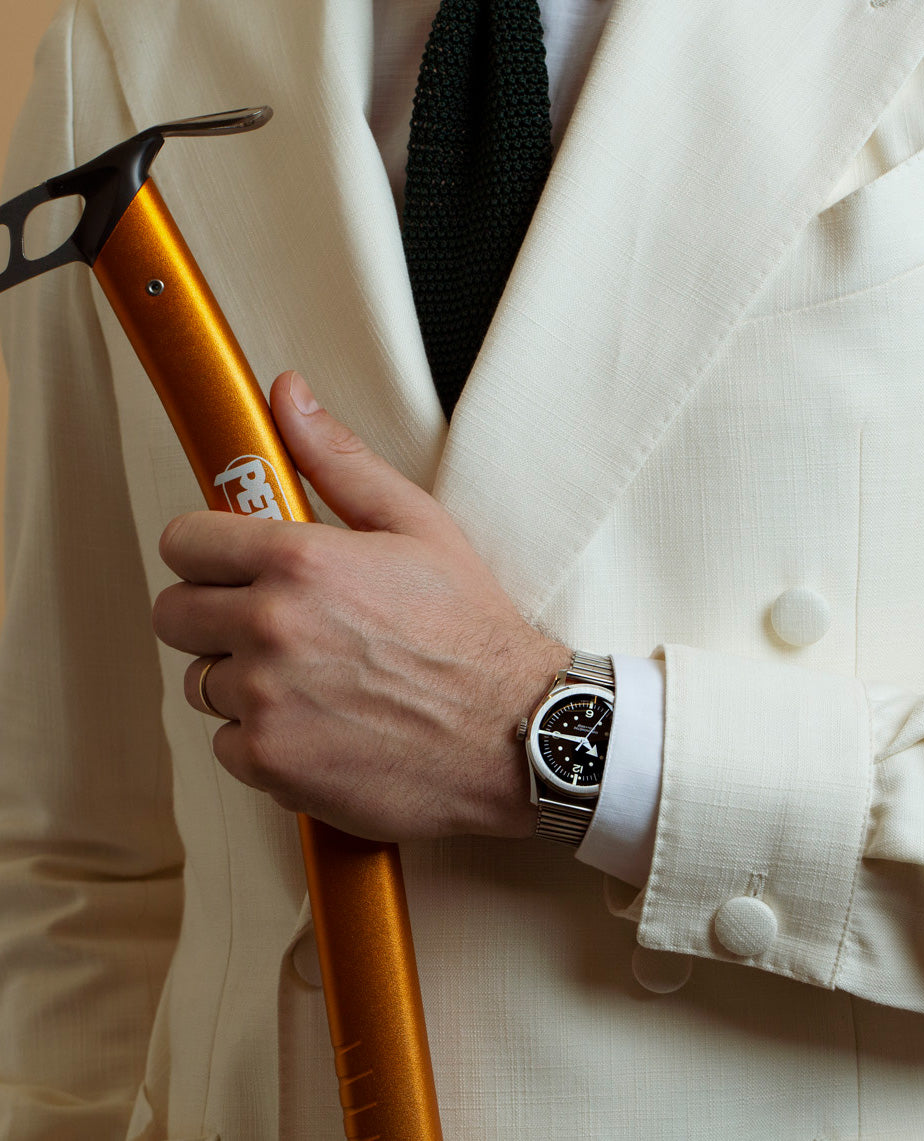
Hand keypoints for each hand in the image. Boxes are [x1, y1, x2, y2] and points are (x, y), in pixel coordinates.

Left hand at [152, 371, 570, 841]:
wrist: (513, 732)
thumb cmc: (471, 631)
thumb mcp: (416, 524)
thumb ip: (338, 459)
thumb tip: (287, 398)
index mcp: (298, 560)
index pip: (183, 543)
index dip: (206, 552)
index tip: (228, 565)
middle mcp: (271, 627)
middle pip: (174, 614)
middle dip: (212, 614)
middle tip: (267, 621)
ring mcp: (266, 699)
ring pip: (202, 683)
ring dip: (240, 680)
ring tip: (308, 676)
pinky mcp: (271, 762)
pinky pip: (226, 745)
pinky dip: (263, 739)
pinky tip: (316, 724)